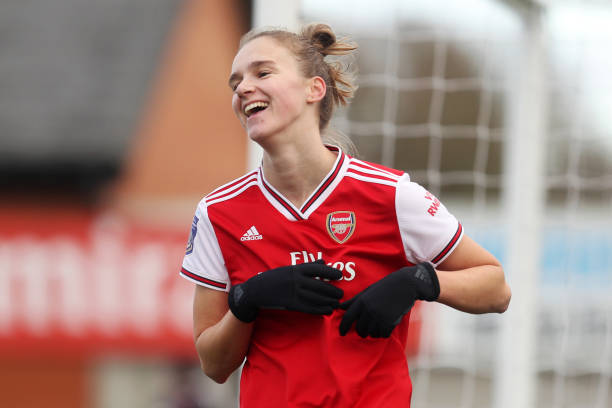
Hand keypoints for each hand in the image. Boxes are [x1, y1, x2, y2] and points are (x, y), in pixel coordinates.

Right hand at [228, 260, 343, 321]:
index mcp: (296, 269)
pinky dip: (320, 310)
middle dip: (332, 291)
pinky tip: (327, 311)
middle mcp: (297, 280)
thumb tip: (323, 261)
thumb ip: (307, 266)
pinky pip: (309, 308)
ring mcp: (294, 293)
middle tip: (341, 294)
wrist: (256, 291)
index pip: (318, 269)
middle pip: (319, 285)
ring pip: (316, 298)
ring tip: (336, 304)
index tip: (339, 276)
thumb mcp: (290, 269)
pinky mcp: (291, 304)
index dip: (330, 272)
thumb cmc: (274, 278)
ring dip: (328, 301)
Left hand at [339, 262, 438, 337]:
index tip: (342, 333)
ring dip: (374, 332)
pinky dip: (384, 333)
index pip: (347, 318)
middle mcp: (368, 310)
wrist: (405, 285)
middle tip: (366, 330)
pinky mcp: (389, 323)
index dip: (343, 327)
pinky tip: (387, 326)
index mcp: (361, 301)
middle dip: (362, 332)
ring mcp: (379, 317)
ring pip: (371, 333)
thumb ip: (354, 300)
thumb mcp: (368, 291)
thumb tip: (340, 306)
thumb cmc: (385, 287)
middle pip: (360, 329)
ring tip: (379, 324)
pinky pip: (383, 335)